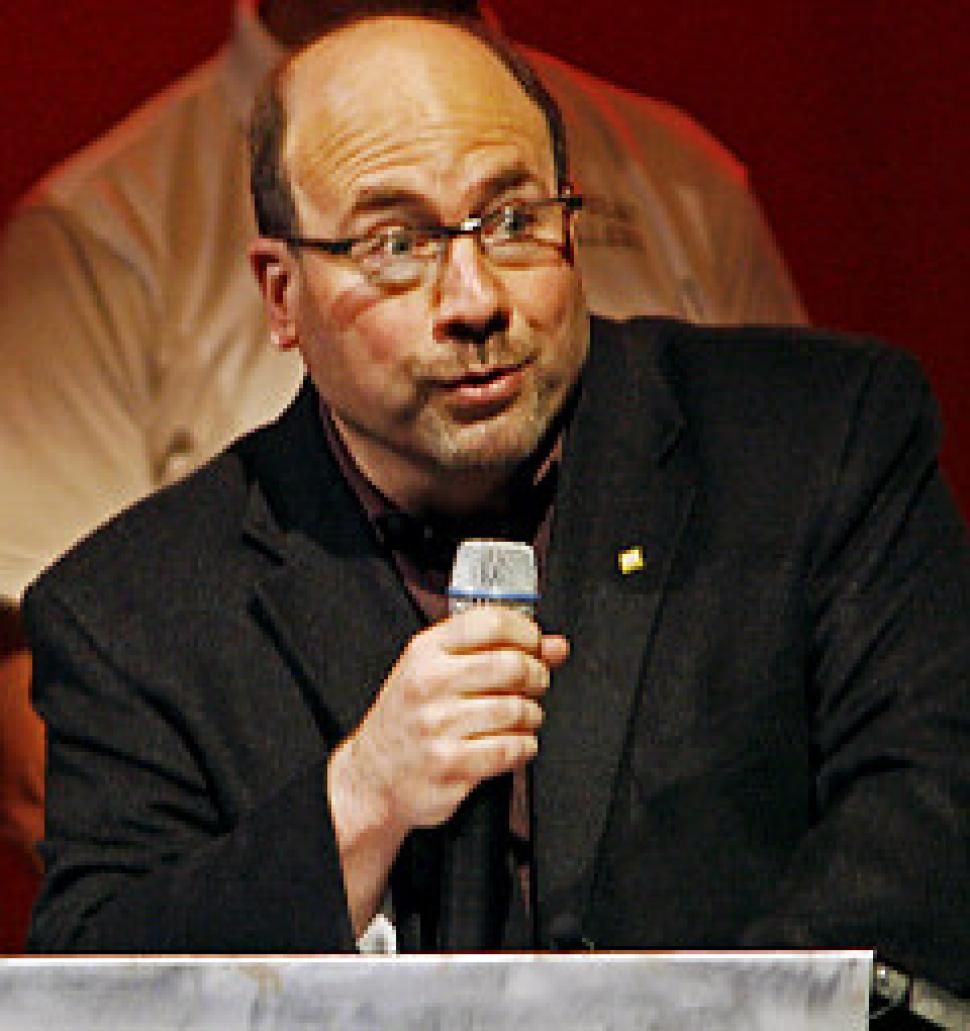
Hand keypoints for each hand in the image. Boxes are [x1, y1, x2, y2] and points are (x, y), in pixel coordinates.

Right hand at [326, 606, 567, 934]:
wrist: (372, 776)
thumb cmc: (410, 717)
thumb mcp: (438, 670)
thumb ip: (496, 651)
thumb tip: (555, 646)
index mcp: (426, 651)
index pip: (491, 622)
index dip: (527, 633)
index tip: (535, 646)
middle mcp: (429, 683)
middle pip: (512, 665)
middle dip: (536, 676)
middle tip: (534, 685)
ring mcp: (437, 726)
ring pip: (516, 709)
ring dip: (531, 715)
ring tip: (521, 718)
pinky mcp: (450, 765)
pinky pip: (511, 749)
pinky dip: (524, 747)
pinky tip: (514, 744)